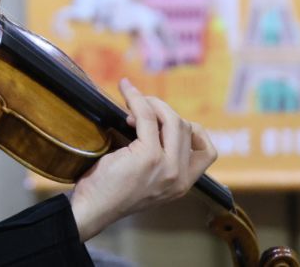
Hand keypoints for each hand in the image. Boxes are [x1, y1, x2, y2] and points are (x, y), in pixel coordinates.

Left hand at [68, 78, 217, 240]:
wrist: (92, 208)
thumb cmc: (112, 190)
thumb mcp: (148, 179)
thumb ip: (162, 159)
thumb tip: (157, 118)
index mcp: (182, 184)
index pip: (207, 152)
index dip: (192, 130)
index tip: (167, 123)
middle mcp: (180, 177)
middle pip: (186, 127)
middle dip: (164, 110)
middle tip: (140, 110)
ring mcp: (166, 167)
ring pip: (172, 119)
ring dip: (152, 103)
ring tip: (133, 104)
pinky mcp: (148, 156)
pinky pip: (147, 116)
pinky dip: (136, 99)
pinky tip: (126, 92)